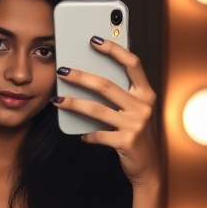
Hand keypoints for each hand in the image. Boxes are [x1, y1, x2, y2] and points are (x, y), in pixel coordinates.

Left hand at [55, 37, 159, 186]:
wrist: (149, 167)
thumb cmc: (138, 134)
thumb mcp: (136, 111)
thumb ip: (122, 94)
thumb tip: (90, 75)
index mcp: (146, 94)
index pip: (132, 63)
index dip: (114, 49)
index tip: (94, 40)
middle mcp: (143, 106)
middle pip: (106, 85)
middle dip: (80, 76)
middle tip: (62, 70)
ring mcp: (135, 125)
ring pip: (97, 109)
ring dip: (73, 103)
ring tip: (58, 99)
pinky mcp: (126, 142)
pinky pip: (98, 135)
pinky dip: (86, 134)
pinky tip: (79, 134)